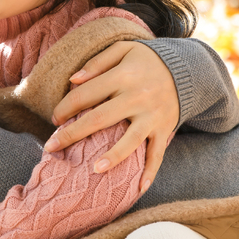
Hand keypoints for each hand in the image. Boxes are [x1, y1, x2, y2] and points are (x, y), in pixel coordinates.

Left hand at [47, 41, 177, 192]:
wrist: (188, 70)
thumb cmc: (148, 60)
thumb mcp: (124, 50)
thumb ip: (97, 62)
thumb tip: (73, 81)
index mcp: (124, 76)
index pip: (86, 93)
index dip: (65, 106)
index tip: (54, 117)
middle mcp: (138, 97)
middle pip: (99, 119)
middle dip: (71, 134)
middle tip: (50, 147)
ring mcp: (152, 116)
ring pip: (130, 141)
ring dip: (112, 157)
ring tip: (94, 169)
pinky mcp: (165, 129)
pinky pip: (157, 154)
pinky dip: (150, 172)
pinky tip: (139, 189)